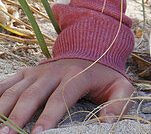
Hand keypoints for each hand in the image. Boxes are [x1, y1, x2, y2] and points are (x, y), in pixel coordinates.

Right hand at [0, 58, 133, 132]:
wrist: (91, 47)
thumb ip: (119, 103)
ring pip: (15, 89)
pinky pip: (6, 83)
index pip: (61, 96)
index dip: (49, 115)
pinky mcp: (26, 73)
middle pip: (32, 94)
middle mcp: (53, 72)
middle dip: (18, 116)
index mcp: (76, 75)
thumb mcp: (120, 86)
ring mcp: (37, 71)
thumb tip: (107, 123)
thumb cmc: (104, 74)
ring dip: (3, 109)